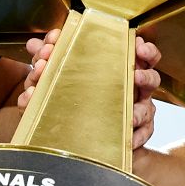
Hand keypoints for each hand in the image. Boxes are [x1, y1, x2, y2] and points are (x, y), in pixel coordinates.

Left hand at [20, 29, 162, 149]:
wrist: (83, 131)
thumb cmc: (81, 93)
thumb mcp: (64, 73)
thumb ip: (53, 58)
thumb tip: (33, 45)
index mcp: (122, 68)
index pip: (142, 55)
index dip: (145, 50)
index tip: (139, 44)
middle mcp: (134, 88)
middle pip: (151, 78)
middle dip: (146, 75)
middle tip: (136, 74)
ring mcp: (138, 111)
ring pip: (147, 108)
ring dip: (139, 110)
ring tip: (130, 111)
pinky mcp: (136, 133)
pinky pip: (141, 136)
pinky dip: (135, 138)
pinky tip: (127, 140)